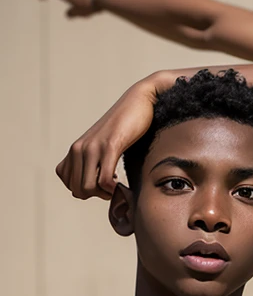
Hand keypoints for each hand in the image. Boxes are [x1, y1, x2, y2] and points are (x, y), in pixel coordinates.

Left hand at [56, 75, 160, 198]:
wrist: (140, 100)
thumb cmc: (126, 126)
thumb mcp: (103, 145)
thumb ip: (93, 161)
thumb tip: (94, 188)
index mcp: (76, 148)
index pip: (68, 182)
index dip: (86, 189)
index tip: (102, 184)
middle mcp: (80, 148)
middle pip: (77, 189)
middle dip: (95, 195)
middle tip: (111, 188)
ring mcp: (94, 147)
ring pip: (87, 188)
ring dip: (104, 193)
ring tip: (116, 185)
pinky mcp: (110, 146)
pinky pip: (104, 179)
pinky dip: (112, 189)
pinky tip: (121, 182)